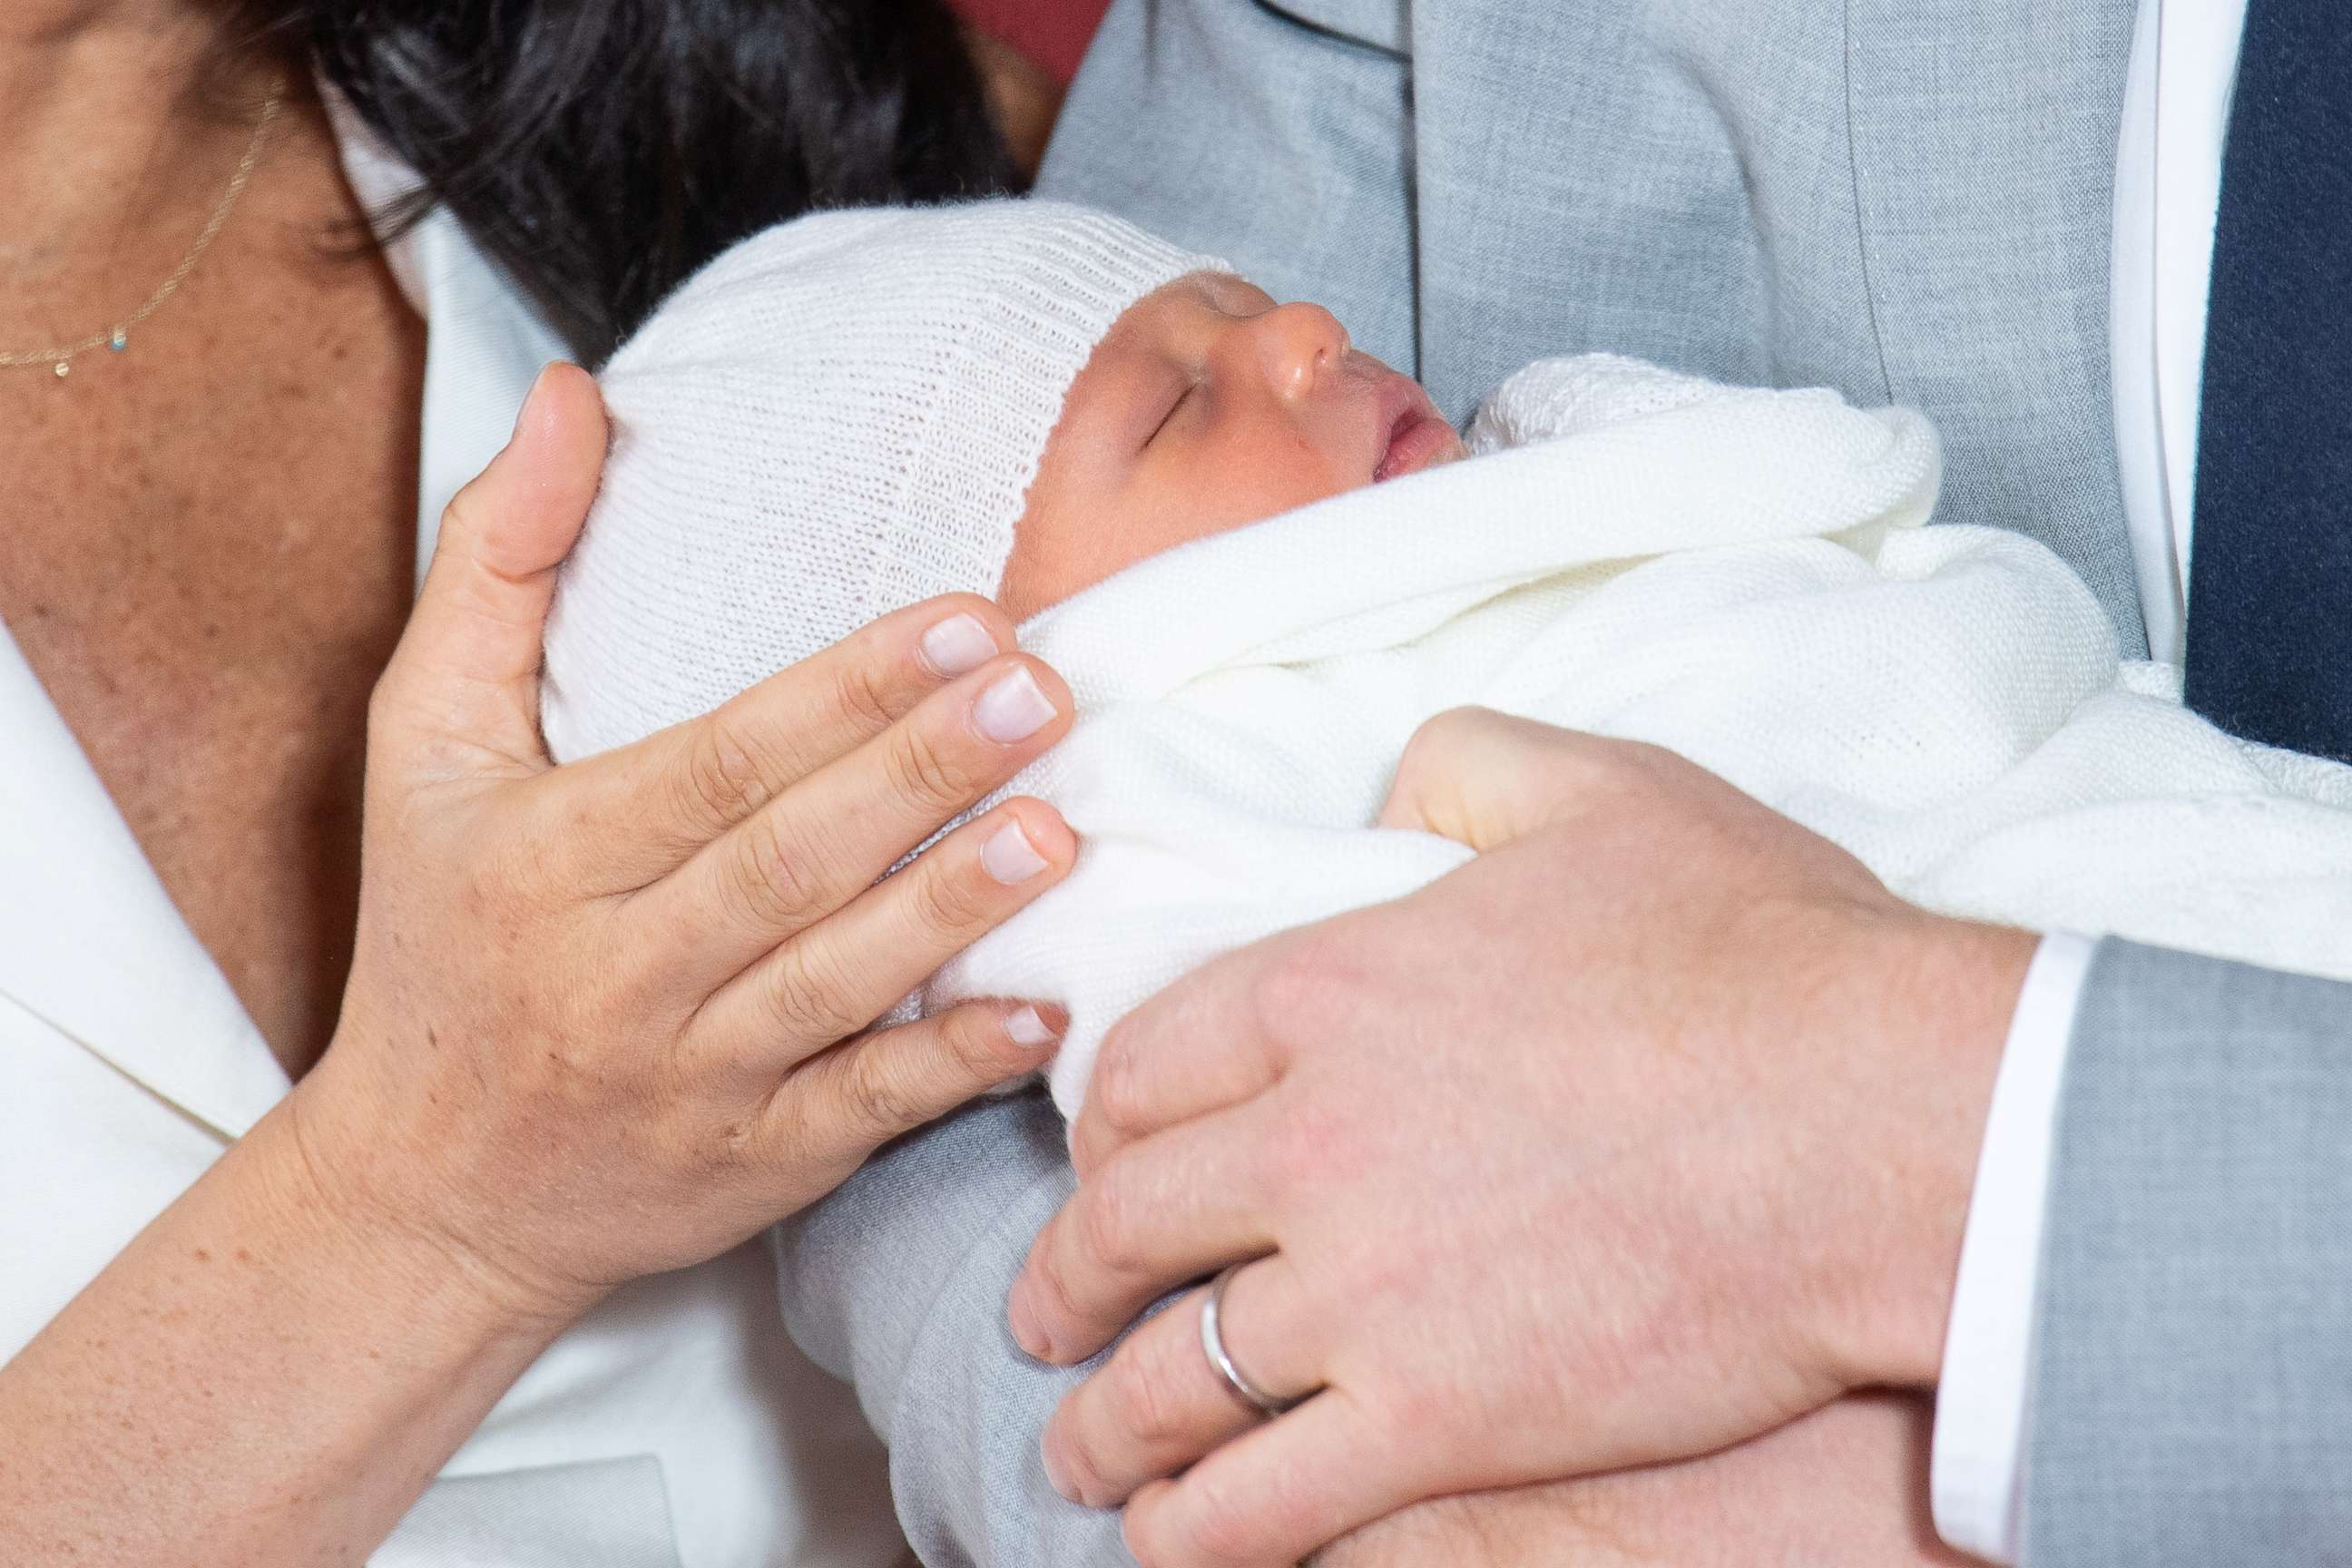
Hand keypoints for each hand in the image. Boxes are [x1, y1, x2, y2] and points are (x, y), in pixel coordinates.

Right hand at [290, 363, 1081, 1324]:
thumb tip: (574, 394)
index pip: (714, 763)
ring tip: (1059, 828)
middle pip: (786, 864)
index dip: (842, 693)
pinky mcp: (753, 1168)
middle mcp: (616, 973)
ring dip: (951, 910)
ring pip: (834, 986)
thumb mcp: (419, 745)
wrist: (425, 1193)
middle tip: (1044, 691)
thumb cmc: (439, 935)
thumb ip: (495, 564)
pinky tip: (1043, 1011)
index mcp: (546, 856)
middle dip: (921, 773)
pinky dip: (951, 1066)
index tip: (963, 618)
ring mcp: (690, 1080)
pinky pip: (861, 1113)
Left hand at [1006, 708, 2034, 1566]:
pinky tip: (1172, 1538)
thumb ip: (1464, 766)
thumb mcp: (1601, 791)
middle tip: (1048, 1312)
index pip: (1142, 1067)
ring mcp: (1364, 1290)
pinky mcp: (1439, 1419)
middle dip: (1065, 1280)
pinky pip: (1263, 1504)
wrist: (1886, 1116)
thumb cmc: (1761, 950)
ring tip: (1087, 1450)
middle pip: (1124, 1225)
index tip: (1098, 1161)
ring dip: (1106, 1426)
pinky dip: (1192, 1533)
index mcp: (1327, 989)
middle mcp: (1309, 1139)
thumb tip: (1393, 789)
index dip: (1100, 1126)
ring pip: (1171, 1379)